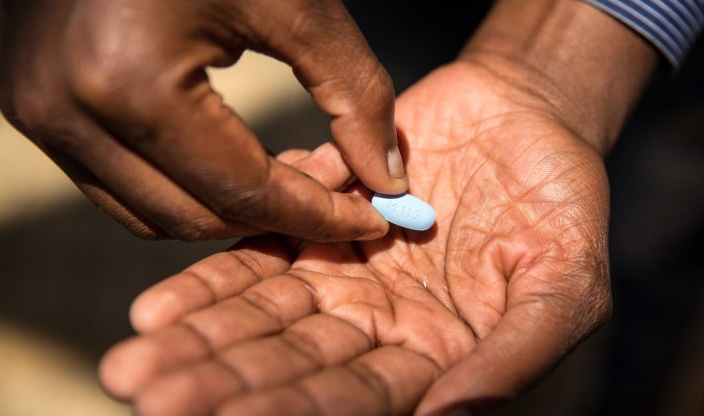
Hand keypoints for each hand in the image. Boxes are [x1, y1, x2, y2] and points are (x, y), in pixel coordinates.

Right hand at [0, 0, 406, 240]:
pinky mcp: (36, 107)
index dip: (318, 216)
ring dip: (227, 210)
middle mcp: (68, 114)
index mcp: (131, 84)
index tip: (372, 221)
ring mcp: (41, 114)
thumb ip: (352, 91)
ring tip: (287, 174)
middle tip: (335, 188)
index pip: (244, 191)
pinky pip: (120, 186)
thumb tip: (389, 179)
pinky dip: (183, 189)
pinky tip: (231, 158)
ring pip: (153, 215)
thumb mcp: (295, 0)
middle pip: (196, 217)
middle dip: (277, 217)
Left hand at [99, 61, 613, 414]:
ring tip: (138, 359)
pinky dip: (215, 278)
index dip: (294, 409)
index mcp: (436, 356)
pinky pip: (262, 252)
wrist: (530, 117)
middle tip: (147, 395)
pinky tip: (161, 306)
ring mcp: (346, 273)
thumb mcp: (565, 284)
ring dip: (203, 337)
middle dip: (222, 382)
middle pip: (292, 363)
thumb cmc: (565, 206)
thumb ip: (513, 355)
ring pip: (264, 314)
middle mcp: (381, 324)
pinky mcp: (322, 221)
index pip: (356, 396)